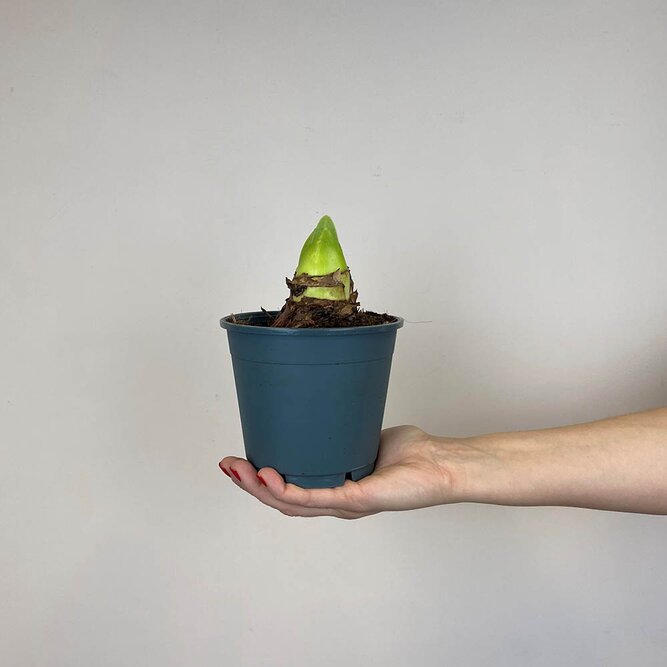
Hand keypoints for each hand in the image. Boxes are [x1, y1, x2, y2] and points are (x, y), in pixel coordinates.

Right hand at [218, 426, 467, 518]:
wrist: (443, 464)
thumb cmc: (413, 453)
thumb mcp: (364, 433)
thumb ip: (343, 424)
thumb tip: (324, 397)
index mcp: (334, 489)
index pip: (289, 491)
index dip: (258, 481)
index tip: (236, 461)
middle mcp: (336, 502)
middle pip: (281, 501)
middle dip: (248, 484)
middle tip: (226, 465)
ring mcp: (345, 504)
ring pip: (291, 504)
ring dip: (258, 488)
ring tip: (237, 469)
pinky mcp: (358, 499)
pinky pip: (316, 498)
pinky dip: (288, 489)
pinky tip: (268, 478)